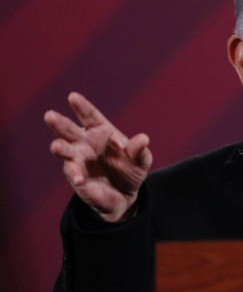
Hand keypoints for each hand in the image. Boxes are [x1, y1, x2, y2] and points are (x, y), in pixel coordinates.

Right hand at [44, 92, 151, 221]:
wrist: (125, 195)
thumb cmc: (131, 169)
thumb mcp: (141, 160)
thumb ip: (139, 150)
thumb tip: (143, 139)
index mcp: (101, 131)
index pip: (90, 116)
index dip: (81, 107)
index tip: (73, 96)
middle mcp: (85, 143)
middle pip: (70, 130)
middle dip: (60, 123)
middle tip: (50, 115)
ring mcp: (78, 159)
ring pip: (64, 150)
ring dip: (60, 148)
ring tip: (56, 146)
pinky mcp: (76, 176)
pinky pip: (73, 173)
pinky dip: (76, 174)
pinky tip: (81, 179)